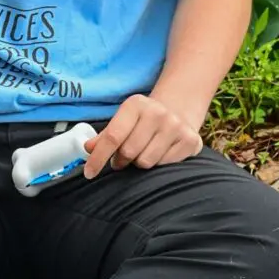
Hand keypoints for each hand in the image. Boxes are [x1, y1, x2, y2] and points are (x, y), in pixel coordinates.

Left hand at [83, 94, 202, 177]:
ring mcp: (176, 126)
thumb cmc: (143, 119)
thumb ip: (106, 135)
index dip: (99, 157)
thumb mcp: (123, 119)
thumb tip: (87, 148)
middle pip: (129, 152)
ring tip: (143, 151)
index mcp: (136, 104)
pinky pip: (165, 166)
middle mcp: (157, 112)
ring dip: (140, 162)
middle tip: (122, 157)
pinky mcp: (191, 140)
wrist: (178, 110)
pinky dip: (158, 163)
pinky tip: (160, 151)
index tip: (89, 173)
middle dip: (122, 160)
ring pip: (146, 162)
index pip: (113, 136)